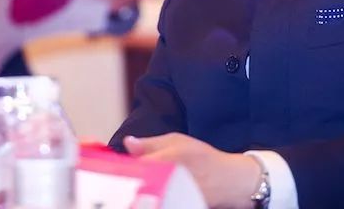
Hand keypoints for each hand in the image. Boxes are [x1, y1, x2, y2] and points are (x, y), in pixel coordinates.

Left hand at [124, 133, 260, 208]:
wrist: (228, 181)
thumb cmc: (203, 157)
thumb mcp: (178, 141)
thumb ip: (150, 143)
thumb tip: (128, 143)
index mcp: (169, 159)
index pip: (135, 166)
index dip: (122, 167)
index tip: (115, 167)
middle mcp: (171, 179)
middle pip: (138, 185)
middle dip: (129, 182)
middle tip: (125, 180)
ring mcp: (175, 195)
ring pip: (146, 196)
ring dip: (140, 192)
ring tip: (137, 188)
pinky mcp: (179, 204)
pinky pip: (158, 201)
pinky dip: (152, 198)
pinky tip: (150, 194)